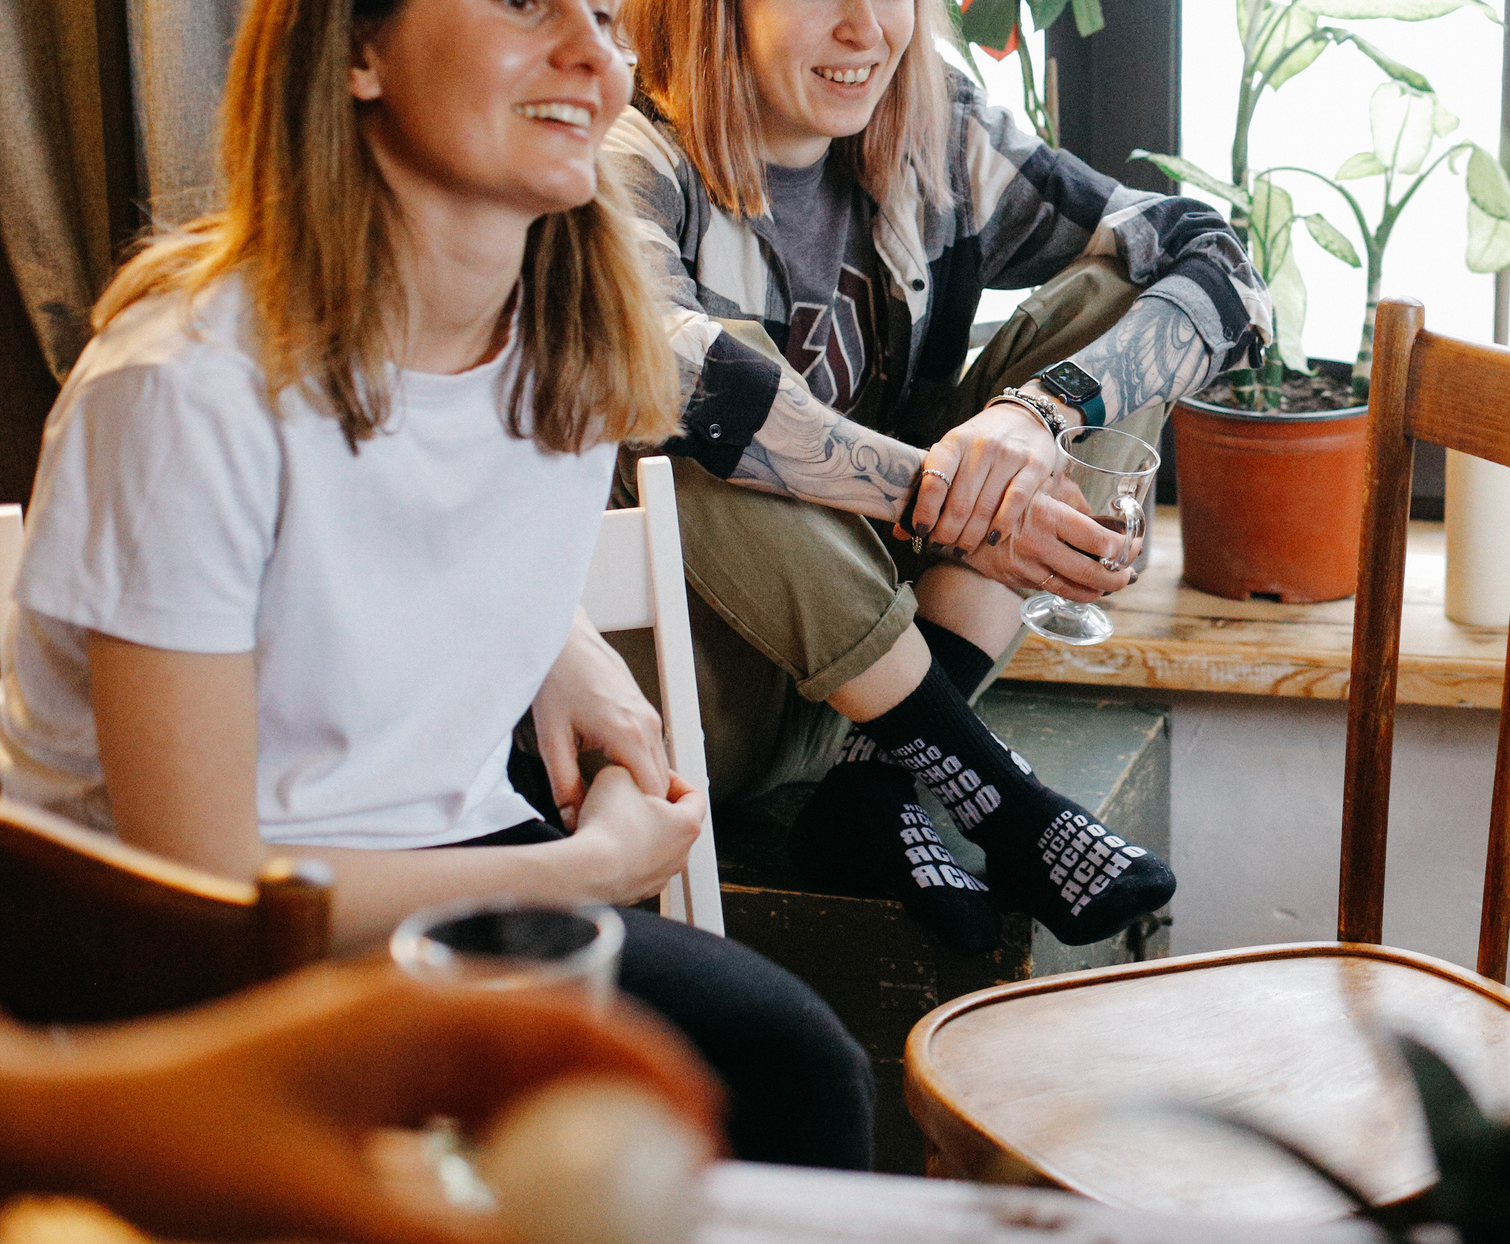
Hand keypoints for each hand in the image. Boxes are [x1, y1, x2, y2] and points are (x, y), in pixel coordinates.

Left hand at [0, 961, 721, 1243]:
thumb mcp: (317, 1205)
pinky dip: (516, 1135)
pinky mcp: (370, 1075)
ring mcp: (395, 1037)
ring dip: (578, 1119)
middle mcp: (420, 1007)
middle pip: (562, 1040)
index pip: (573, 1022)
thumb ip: (434, 1234)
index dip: (653, 1069)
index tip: (705, 1127)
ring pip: (522, 1071)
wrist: (85, 1117)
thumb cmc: (182, 1140)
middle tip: (683, 1165)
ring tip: (623, 1178)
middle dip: (632, 1096)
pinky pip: (471, 1097)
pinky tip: (531, 1182)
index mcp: (421, 1008)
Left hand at [531, 612, 668, 827]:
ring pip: (660, 767)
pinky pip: (653, 751)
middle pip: (662, 784)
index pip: (652, 792)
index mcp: (629, 734)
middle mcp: (648, 726)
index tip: (614, 827)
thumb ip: (564, 783)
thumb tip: (571, 816)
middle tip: (613, 822)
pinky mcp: (645, 711)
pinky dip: (641, 769)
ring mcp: (650, 717)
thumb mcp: (552, 738)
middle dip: (643, 807)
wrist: (565, 641)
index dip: (637, 816)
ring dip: (642, 788)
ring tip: (612, 803)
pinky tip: (613, 776)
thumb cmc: (558, 681)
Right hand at [564, 765, 705, 903]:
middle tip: (630, 798)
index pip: (694, 796)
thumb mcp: (618, 775)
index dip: (675, 781)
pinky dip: (622, 857)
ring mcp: (659, 877)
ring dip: (637, 834)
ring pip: (654, 848)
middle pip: (673, 823)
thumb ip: (630, 770)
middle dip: (653, 808)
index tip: (656, 776)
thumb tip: (625, 773)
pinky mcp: (637, 892)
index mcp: (687, 825)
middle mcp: (679, 855)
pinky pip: (634, 869)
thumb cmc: (607, 828)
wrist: (585, 871)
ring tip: (611, 823)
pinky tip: (602, 847)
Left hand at [911, 401, 1067, 552]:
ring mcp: (1010, 455)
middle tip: (942, 545)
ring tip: (963, 548)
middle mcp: (982, 446)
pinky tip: (992, 539)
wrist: (1025, 417)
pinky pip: (1015, 503)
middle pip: (960, 502)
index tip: (920, 531)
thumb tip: (903, 532)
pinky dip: (1001, 525)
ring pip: (985, 507)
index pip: (933, 480)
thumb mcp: (954, 453)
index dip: (924, 511)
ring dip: (971, 536)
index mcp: (955, 441)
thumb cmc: (982, 441)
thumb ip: (931, 486)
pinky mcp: (1035, 465)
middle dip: (947, 532)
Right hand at [961, 489, 1141, 603]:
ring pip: (1074, 589)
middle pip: (1092, 573)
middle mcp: (1039, 544)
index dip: (1124, 548)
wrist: (961, 514)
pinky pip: (1052, 589)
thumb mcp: (1042, 488)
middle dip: (1118, 577)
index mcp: (1049, 515)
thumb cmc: (1009, 494)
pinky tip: (1083, 584)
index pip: (1099, 540)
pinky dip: (1073, 590)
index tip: (1134, 544)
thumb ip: (1072, 503)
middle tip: (1127, 574)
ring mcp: (1026, 566)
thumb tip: (1109, 520)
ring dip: (1099, 590)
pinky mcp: (1017, 579)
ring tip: (1109, 583)